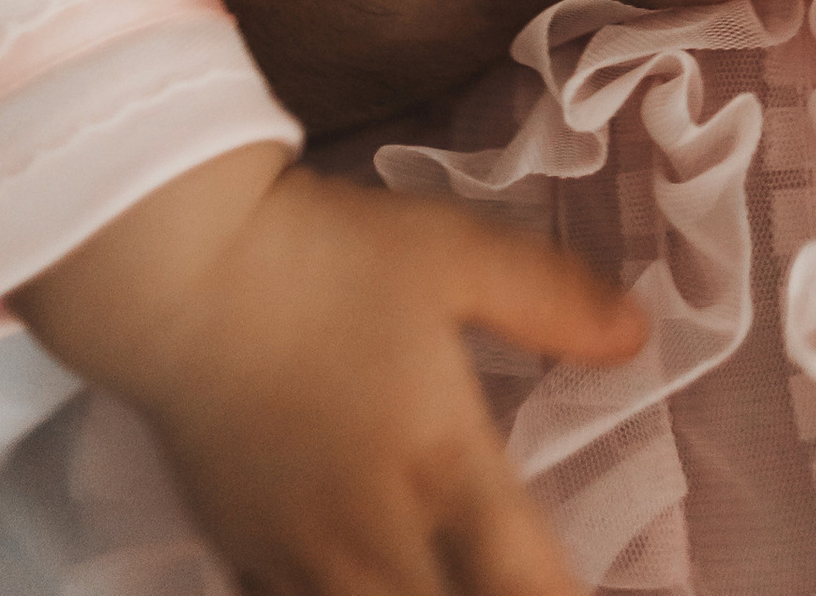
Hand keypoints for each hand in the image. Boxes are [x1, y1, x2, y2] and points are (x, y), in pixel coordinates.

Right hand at [17, 141, 635, 595]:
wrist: (177, 276)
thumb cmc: (326, 256)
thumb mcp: (457, 252)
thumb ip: (553, 301)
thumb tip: (637, 337)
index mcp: (442, 468)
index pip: (528, 584)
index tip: (612, 585)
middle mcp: (376, 540)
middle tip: (516, 569)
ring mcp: (302, 562)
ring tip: (455, 571)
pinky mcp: (245, 557)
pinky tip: (377, 574)